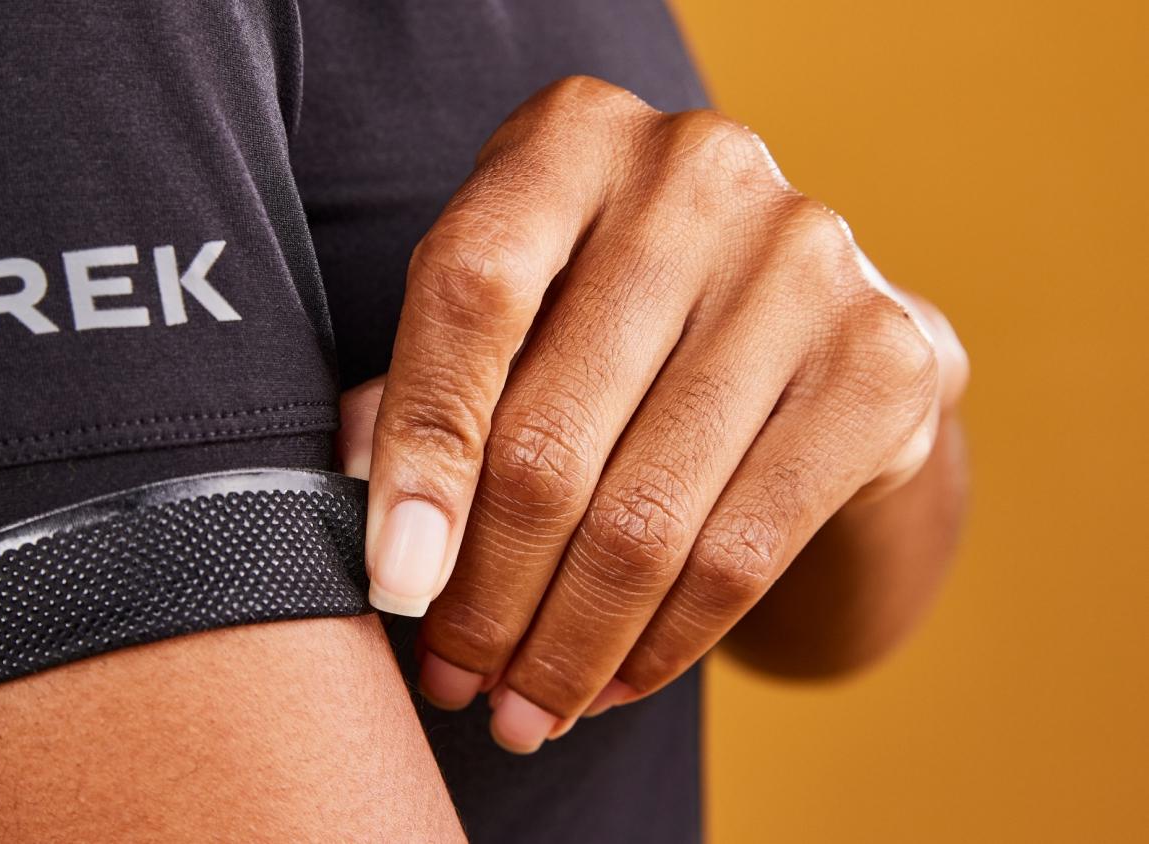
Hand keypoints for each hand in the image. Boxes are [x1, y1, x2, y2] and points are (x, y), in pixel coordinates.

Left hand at [339, 76, 967, 751]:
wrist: (792, 317)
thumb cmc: (602, 314)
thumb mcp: (508, 315)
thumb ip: (426, 400)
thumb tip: (382, 557)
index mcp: (569, 139)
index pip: (470, 298)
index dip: (418, 460)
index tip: (395, 593)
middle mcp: (694, 176)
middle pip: (553, 435)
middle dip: (488, 596)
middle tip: (453, 679)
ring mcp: (803, 263)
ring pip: (648, 517)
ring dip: (567, 646)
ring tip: (521, 709)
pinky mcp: (886, 360)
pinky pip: (744, 551)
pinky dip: (664, 643)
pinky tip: (612, 682)